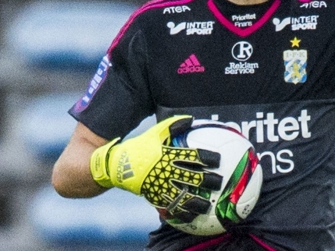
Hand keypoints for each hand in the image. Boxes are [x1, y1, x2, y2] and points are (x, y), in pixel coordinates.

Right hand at [90, 115, 221, 221]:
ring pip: (183, 195)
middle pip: (193, 177)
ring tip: (208, 205)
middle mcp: (166, 170)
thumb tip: (191, 118)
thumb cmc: (138, 147)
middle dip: (208, 181)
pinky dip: (181, 212)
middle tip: (219, 182)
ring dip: (197, 201)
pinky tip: (191, 216)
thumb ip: (173, 125)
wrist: (115, 166)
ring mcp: (160, 185)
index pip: (193, 155)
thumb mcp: (154, 133)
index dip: (207, 157)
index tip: (218, 159)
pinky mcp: (154, 196)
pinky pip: (170, 206)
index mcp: (168, 154)